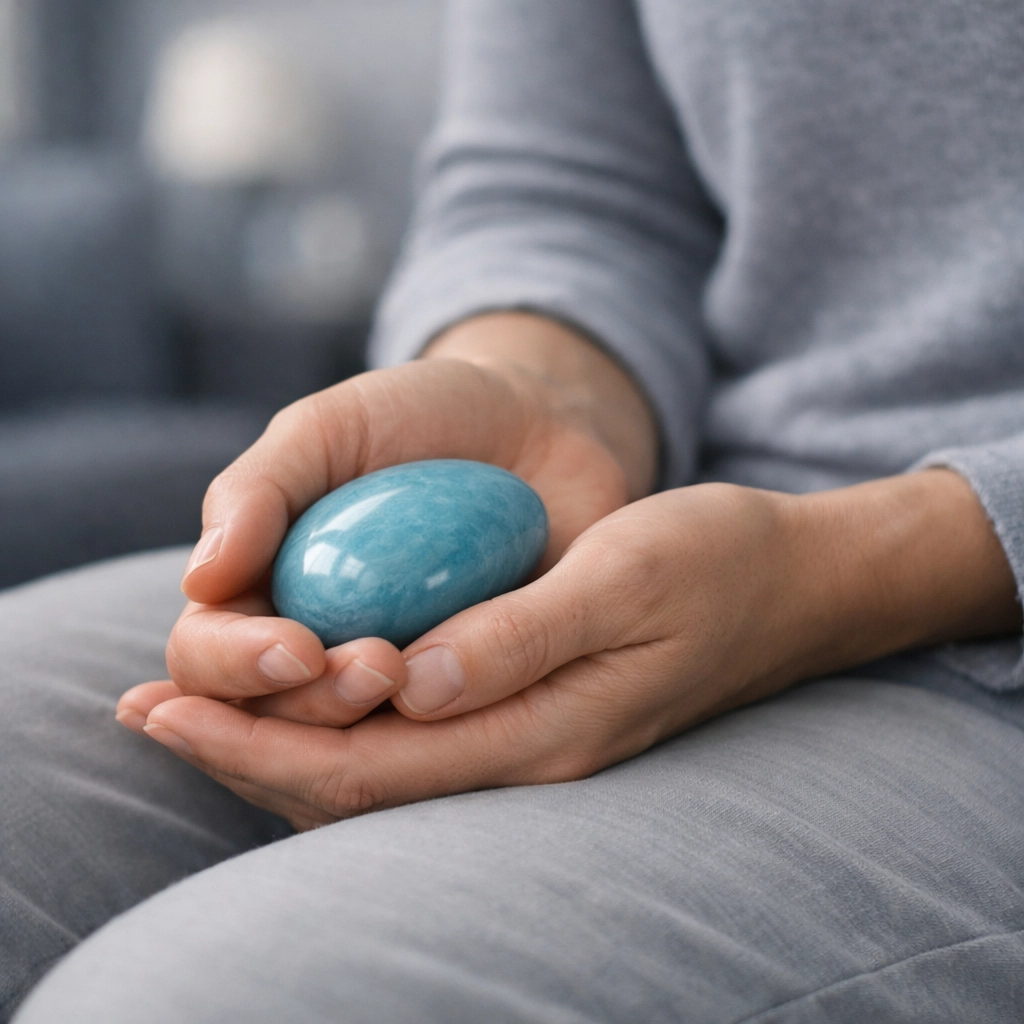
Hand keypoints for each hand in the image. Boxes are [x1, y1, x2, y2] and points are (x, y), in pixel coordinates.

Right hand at [118, 313, 657, 731]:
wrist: (532, 426)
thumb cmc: (419, 417)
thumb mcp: (333, 428)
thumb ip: (260, 490)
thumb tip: (202, 581)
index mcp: (256, 594)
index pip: (205, 659)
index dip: (235, 668)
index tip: (298, 647)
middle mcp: (308, 652)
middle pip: (266, 727)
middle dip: (309, 711)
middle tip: (378, 666)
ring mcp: (383, 685)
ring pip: (341, 760)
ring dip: (363, 743)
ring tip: (409, 680)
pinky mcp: (458, 702)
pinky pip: (433, 751)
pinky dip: (436, 752)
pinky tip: (463, 730)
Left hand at [119, 470, 1019, 830]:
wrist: (784, 586)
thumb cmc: (710, 565)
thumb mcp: (626, 577)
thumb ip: (522, 635)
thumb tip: (412, 680)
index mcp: (543, 730)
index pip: (371, 761)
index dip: (257, 741)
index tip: (166, 702)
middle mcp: (525, 754)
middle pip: (354, 781)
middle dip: (241, 750)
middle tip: (143, 705)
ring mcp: (528, 741)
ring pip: (375, 767)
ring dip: (275, 739)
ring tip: (190, 703)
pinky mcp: (529, 713)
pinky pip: (409, 739)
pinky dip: (333, 720)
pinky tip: (296, 688)